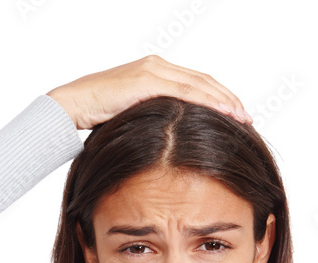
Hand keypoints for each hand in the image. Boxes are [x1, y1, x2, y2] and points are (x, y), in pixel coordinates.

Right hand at [46, 54, 251, 130]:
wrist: (70, 105)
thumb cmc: (95, 117)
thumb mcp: (131, 119)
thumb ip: (151, 121)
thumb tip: (169, 141)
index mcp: (154, 73)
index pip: (194, 83)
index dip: (217, 98)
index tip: (235, 115)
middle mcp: (156, 66)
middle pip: (202, 81)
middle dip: (227, 99)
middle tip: (247, 118)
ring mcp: (152, 71)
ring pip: (198, 84)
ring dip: (223, 100)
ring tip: (241, 117)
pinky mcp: (146, 80)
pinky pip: (185, 91)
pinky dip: (207, 101)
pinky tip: (223, 112)